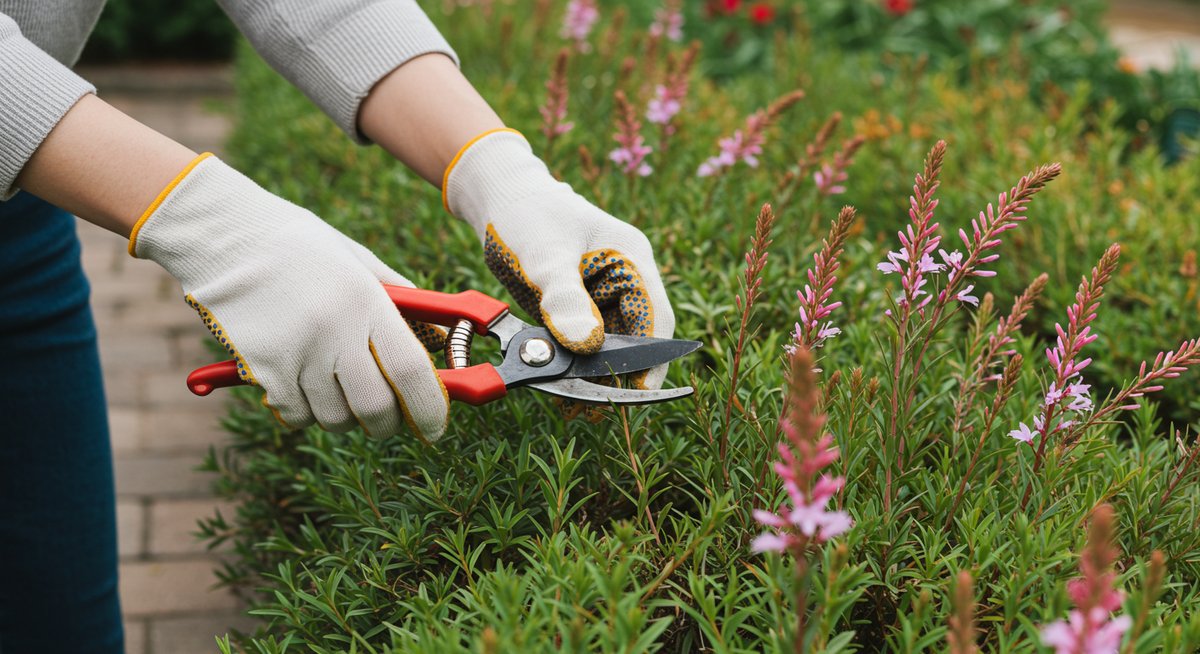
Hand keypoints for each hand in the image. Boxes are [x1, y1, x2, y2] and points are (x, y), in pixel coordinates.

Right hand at [130, 154, 448, 440]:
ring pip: (336, 418)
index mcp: (366, 301)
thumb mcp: (356, 258)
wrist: (222, 235)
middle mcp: (335, 331)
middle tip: (387, 419)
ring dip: (346, 417)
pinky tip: (304, 387)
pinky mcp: (263, 369)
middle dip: (387, 424)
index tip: (435, 427)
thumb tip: (437, 332)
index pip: (411, 371)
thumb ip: (397, 296)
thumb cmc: (296, 244)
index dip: (429, 408)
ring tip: (339, 390)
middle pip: (375, 407)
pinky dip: (306, 413)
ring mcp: (297, 353)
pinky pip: (297, 416)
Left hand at [444, 129, 674, 388]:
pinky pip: (587, 342)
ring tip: (574, 403)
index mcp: (631, 258)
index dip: (651, 358)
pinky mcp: (580, 307)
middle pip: (635, 337)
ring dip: (596, 372)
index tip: (638, 390)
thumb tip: (587, 346)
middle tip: (593, 405)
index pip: (655, 317)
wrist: (497, 198)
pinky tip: (561, 384)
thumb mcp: (544, 255)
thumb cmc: (526, 215)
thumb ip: (565, 300)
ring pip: (611, 345)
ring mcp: (602, 295)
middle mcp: (625, 279)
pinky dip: (576, 363)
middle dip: (617, 371)